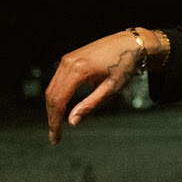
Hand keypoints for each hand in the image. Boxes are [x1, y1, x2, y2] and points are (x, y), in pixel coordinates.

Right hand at [45, 28, 163, 143]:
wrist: (130, 43)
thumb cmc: (125, 65)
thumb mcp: (111, 88)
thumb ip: (90, 105)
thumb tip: (72, 122)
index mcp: (78, 70)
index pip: (58, 100)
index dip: (55, 121)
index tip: (56, 137)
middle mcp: (67, 62)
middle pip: (51, 95)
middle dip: (52, 117)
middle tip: (55, 137)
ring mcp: (67, 59)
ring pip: (52, 88)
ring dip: (53, 108)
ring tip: (57, 126)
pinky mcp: (70, 59)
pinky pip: (58, 81)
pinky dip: (58, 97)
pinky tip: (63, 109)